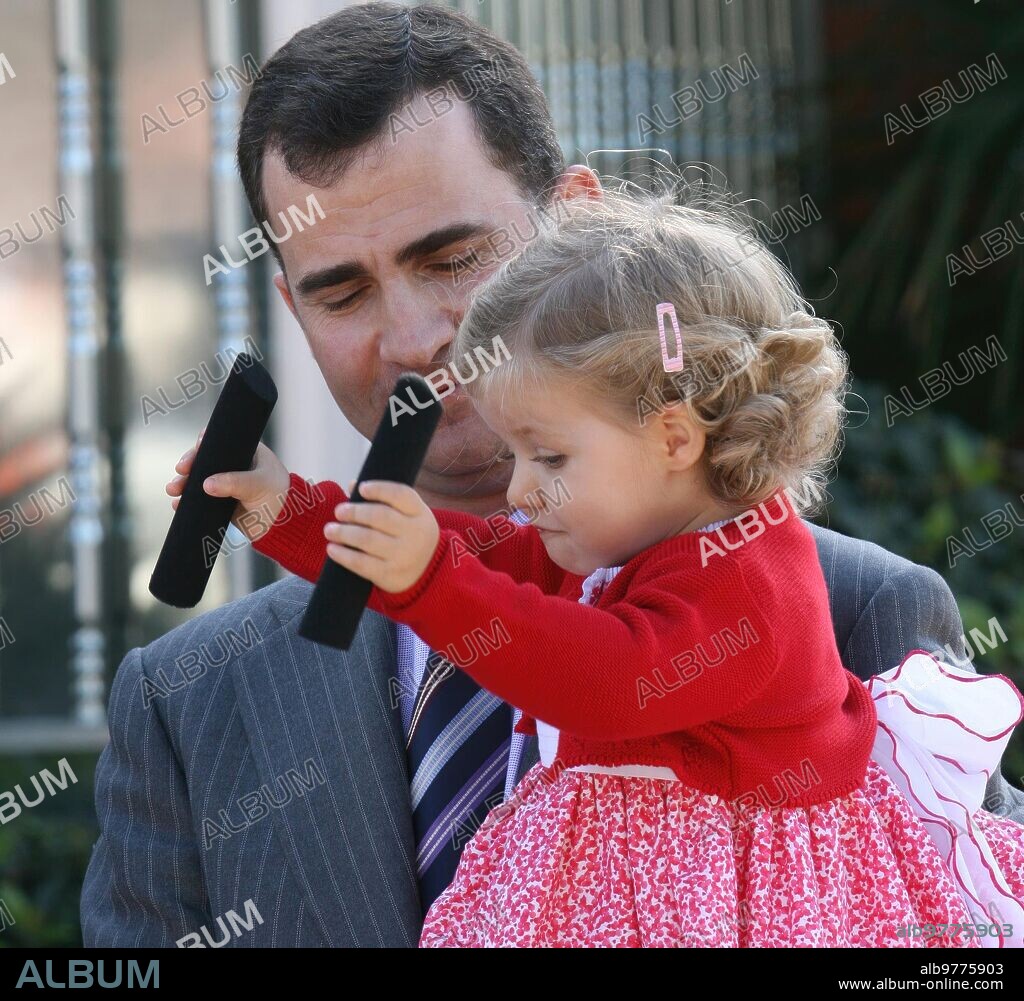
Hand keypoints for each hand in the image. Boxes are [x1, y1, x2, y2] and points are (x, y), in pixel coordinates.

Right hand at [165, 430, 291, 543]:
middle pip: (205, 460)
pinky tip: (178, 504)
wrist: (284, 527)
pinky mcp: (221, 501)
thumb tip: (206, 484)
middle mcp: (235, 465)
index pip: (220, 442)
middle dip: (189, 465)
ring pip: (199, 479)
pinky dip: (188, 501)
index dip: (203, 445)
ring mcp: (227, 483)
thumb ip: (234, 483)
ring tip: (174, 490)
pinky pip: (200, 498)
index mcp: (248, 451)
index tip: (194, 453)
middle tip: (181, 471)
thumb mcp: (259, 485)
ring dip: (183, 483)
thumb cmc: (280, 497)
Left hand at [324, 480, 439, 592]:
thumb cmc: (408, 535)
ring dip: (343, 533)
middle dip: (355, 512)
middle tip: (339, 511)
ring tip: (329, 530)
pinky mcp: (390, 575)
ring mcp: (403, 556)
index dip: (379, 489)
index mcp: (420, 514)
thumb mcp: (406, 515)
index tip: (361, 488)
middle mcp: (415, 534)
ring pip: (368, 540)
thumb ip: (383, 499)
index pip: (401, 495)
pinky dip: (343, 555)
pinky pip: (362, 563)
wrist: (427, 572)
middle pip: (380, 517)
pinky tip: (332, 549)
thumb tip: (352, 485)